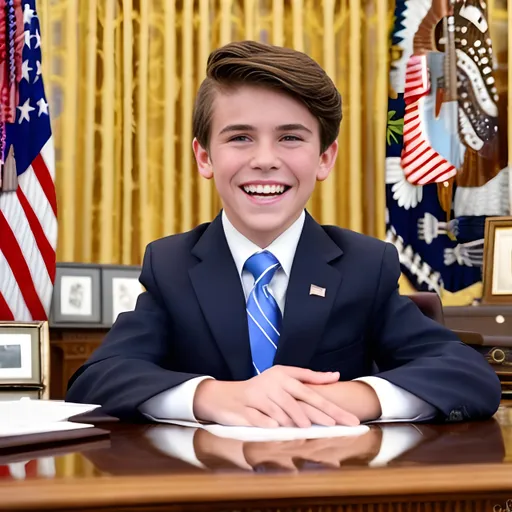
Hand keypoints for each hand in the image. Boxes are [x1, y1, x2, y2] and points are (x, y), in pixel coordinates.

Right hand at [193, 365, 359, 427]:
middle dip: (318, 415)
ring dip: (293, 420)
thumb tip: (335, 375)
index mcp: (284, 375)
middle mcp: (272, 384)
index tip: (345, 419)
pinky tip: (276, 427)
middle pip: (299, 402)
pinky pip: (261, 419)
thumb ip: (310, 377)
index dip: (327, 405)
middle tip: (334, 425)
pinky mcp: (246, 409)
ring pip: (281, 412)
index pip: (310, 392)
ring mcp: (259, 396)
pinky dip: (268, 423)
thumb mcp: (284, 377)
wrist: (227, 395)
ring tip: (306, 427)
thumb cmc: (262, 388)